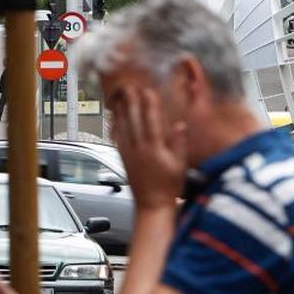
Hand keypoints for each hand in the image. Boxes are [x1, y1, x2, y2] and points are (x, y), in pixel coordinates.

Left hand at [112, 87, 188, 210]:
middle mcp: (139, 149)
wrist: (152, 205)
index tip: (148, 91)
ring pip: (122, 127)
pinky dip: (115, 126)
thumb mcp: (180, 165)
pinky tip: (114, 119)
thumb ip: (179, 144)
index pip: (150, 121)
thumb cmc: (168, 188)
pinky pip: (117, 138)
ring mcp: (129, 153)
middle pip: (133, 120)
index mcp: (154, 149)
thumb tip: (180, 125)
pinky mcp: (124, 159)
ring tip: (119, 97)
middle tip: (129, 87)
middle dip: (131, 102)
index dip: (149, 104)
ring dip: (121, 111)